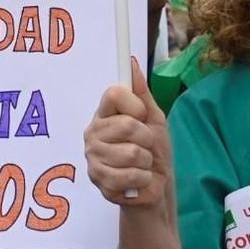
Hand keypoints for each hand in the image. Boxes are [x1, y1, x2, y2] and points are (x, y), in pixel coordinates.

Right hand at [84, 56, 170, 206]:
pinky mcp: (99, 181)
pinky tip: (137, 180)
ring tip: (141, 165)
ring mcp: (93, 158)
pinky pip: (129, 175)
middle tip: (145, 146)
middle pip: (127, 125)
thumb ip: (141, 92)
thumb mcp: (153, 118)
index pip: (113, 94)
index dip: (134, 105)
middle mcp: (93, 133)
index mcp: (104, 115)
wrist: (156, 186)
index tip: (142, 115)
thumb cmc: (154, 151)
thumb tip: (131, 62)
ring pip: (131, 153)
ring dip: (146, 161)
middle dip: (147, 138)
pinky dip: (142, 179)